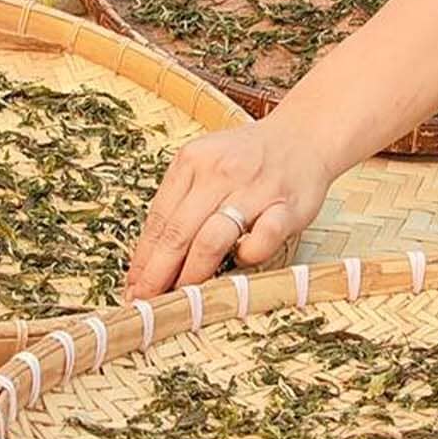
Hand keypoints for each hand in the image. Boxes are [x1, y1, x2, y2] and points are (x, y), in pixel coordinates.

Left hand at [123, 121, 334, 300]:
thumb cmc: (250, 158)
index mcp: (193, 159)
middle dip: (157, 274)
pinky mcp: (287, 206)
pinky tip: (240, 261)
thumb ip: (182, 201)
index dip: (142, 259)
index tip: (132, 288)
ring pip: (211, 240)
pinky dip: (246, 257)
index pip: (158, 218)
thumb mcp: (207, 164)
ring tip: (182, 297)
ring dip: (192, 274)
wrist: (305, 136)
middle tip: (145, 303)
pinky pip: (261, 241)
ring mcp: (255, 188)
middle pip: (178, 233)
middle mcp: (221, 171)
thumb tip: (149, 259)